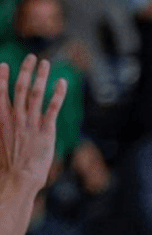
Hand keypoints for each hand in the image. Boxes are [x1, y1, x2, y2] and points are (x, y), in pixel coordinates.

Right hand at [0, 54, 67, 191]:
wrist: (17, 177)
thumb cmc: (6, 164)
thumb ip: (1, 125)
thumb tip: (2, 116)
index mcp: (1, 118)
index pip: (0, 91)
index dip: (1, 77)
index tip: (3, 64)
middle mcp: (16, 117)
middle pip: (21, 87)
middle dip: (26, 70)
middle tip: (32, 57)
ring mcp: (31, 123)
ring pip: (36, 93)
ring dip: (41, 76)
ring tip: (46, 64)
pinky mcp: (46, 131)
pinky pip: (53, 108)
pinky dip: (57, 94)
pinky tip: (62, 83)